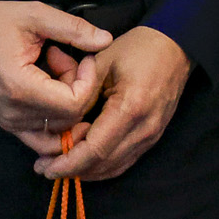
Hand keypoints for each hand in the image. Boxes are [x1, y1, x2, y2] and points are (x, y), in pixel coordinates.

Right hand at [0, 1, 111, 152]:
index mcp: (20, 88)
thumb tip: (105, 40)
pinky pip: (44, 138)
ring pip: (60, 131)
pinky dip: (58, 120)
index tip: (83, 56)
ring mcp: (10, 123)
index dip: (88, 80)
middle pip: (70, 119)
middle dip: (78, 88)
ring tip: (56, 74)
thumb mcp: (34, 15)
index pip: (74, 104)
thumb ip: (72, 29)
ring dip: (68, 104)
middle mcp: (14, 114)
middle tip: (64, 58)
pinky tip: (54, 90)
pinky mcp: (9, 125)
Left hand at [33, 26, 191, 181]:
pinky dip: (102, 166)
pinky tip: (83, 163)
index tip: (46, 166)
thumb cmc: (138, 49)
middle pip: (104, 164)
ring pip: (114, 167)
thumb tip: (58, 121)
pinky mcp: (152, 137)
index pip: (95, 149)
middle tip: (45, 168)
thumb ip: (80, 94)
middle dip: (72, 170)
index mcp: (130, 108)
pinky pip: (125, 161)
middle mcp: (144, 128)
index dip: (68, 162)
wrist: (173, 47)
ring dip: (86, 171)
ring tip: (59, 167)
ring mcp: (151, 135)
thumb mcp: (102, 63)